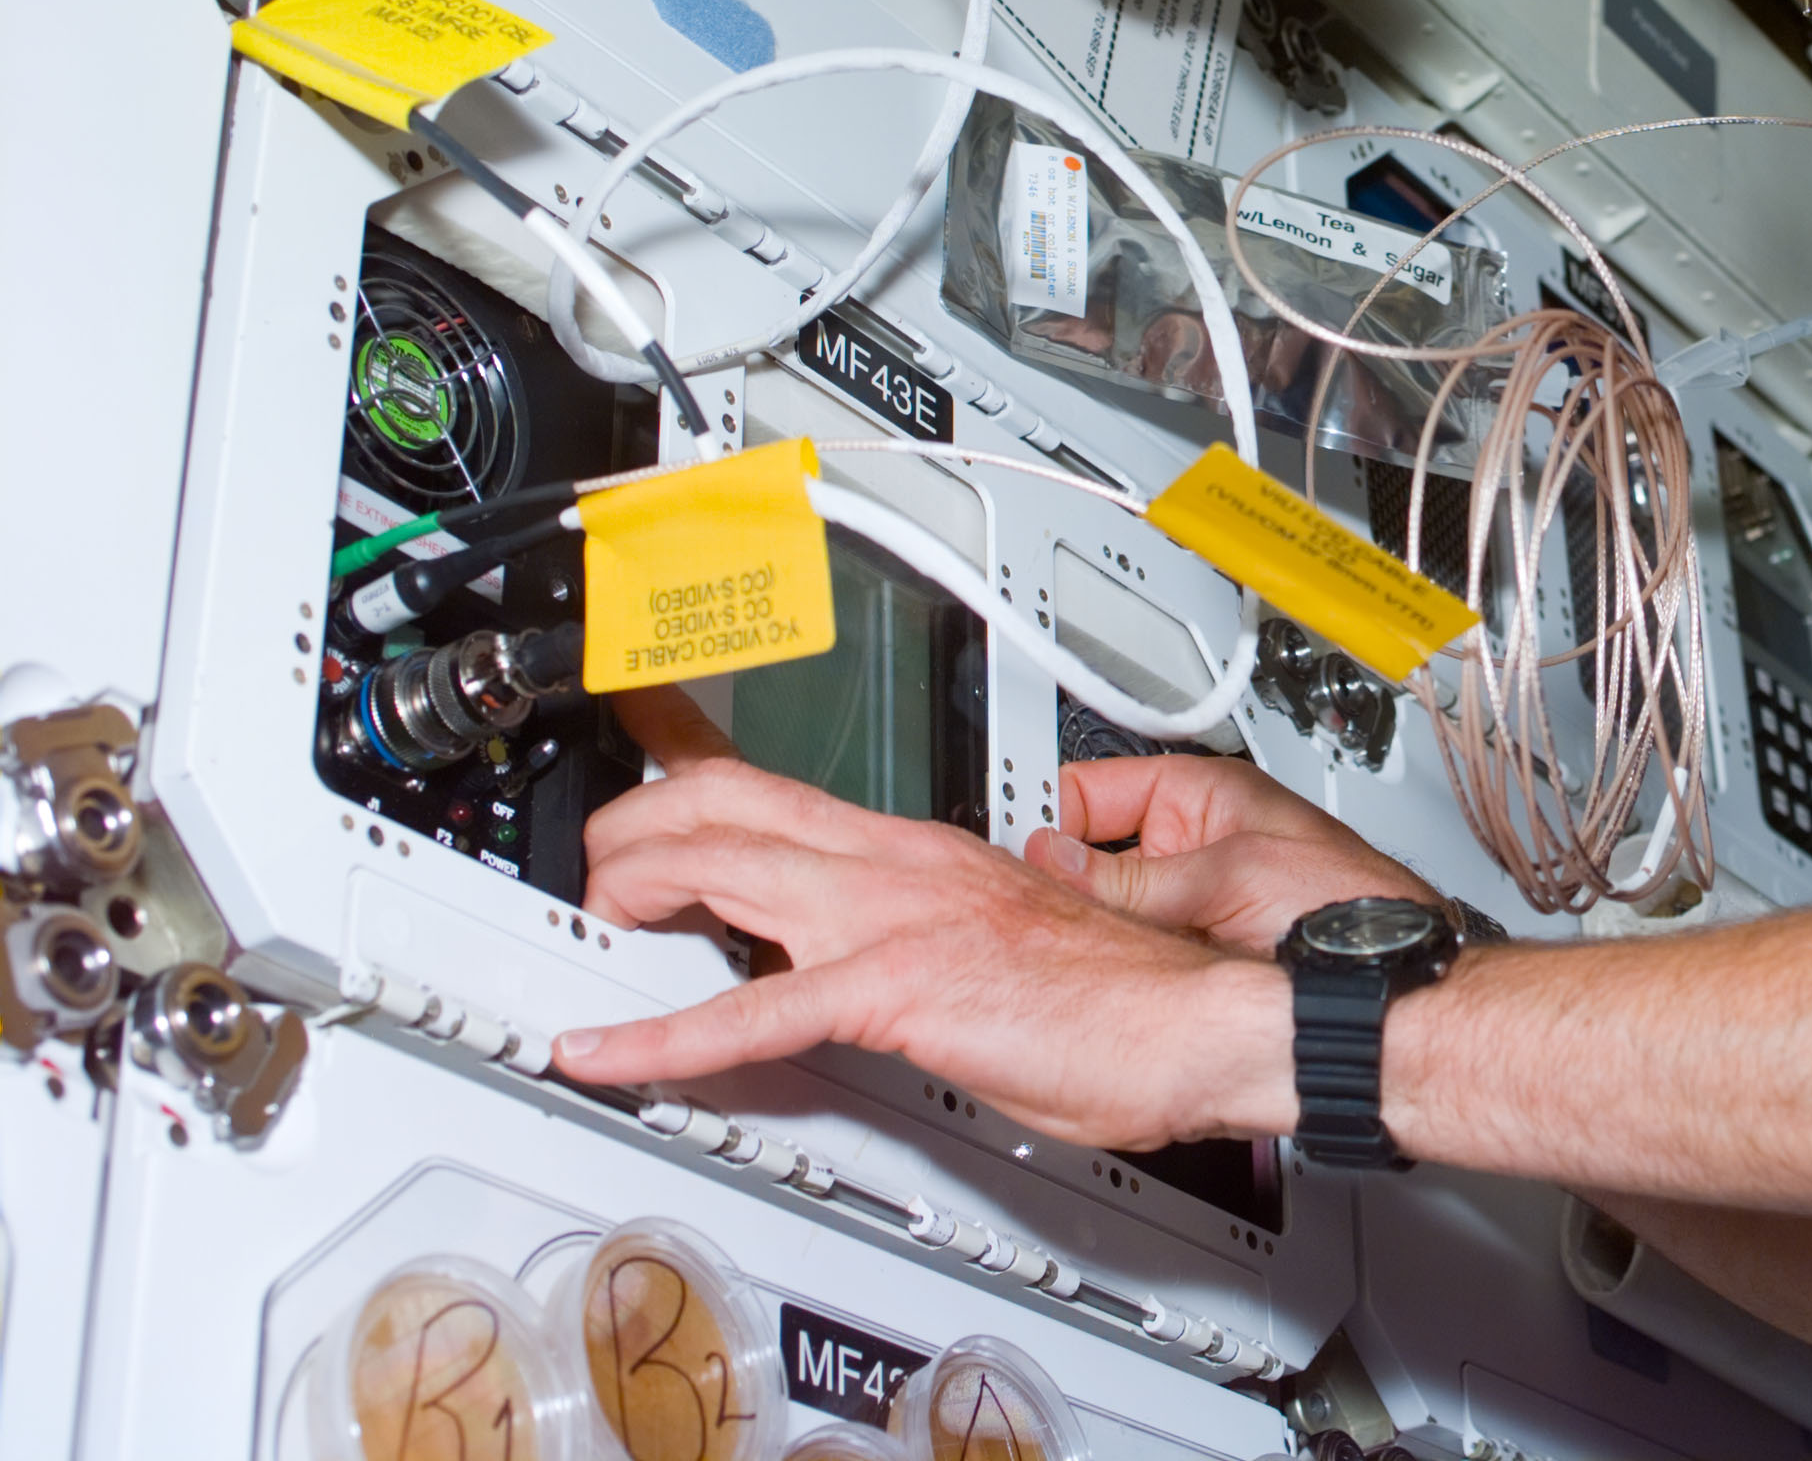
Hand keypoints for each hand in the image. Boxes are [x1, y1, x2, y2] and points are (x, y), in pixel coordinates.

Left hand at [552, 686, 1294, 1148]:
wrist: (1199, 1015)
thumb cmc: (1130, 996)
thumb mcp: (1003, 944)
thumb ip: (931, 940)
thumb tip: (891, 964)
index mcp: (920, 852)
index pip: (780, 788)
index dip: (687, 779)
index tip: (640, 785)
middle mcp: (895, 864)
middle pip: (722, 802)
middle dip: (633, 829)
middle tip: (602, 876)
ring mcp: (889, 918)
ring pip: (717, 864)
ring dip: (628, 892)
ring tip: (590, 927)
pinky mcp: (894, 989)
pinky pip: (747, 1012)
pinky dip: (656, 1039)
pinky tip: (604, 1053)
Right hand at [1027, 751, 1441, 955]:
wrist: (1390, 987)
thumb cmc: (1354, 907)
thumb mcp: (1232, 876)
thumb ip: (1137, 876)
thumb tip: (1054, 865)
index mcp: (1203, 797)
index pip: (1091, 789)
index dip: (1049, 819)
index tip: (1011, 854)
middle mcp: (1192, 845)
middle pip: (1091, 857)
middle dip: (1064, 884)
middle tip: (1027, 913)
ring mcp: (1191, 903)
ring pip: (1106, 913)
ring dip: (1089, 932)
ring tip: (1067, 950)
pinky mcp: (1195, 955)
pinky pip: (1132, 954)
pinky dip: (1114, 967)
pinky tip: (1102, 983)